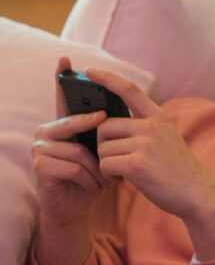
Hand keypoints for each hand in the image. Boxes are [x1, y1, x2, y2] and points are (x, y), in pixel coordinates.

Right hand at [32, 57, 110, 226]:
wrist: (82, 205)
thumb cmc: (96, 175)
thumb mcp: (107, 149)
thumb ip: (110, 129)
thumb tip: (124, 108)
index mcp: (65, 124)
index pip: (62, 97)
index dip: (62, 78)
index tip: (67, 59)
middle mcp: (46, 132)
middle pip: (72, 122)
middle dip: (94, 133)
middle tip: (107, 134)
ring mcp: (39, 149)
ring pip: (76, 150)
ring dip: (96, 168)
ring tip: (103, 178)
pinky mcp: (40, 168)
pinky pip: (71, 167)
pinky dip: (88, 179)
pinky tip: (92, 186)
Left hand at [86, 68, 214, 221]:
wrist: (198, 193)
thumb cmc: (178, 171)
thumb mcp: (167, 140)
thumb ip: (144, 128)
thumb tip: (108, 123)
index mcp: (159, 118)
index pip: (129, 90)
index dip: (108, 79)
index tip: (90, 72)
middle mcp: (152, 126)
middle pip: (105, 126)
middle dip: (104, 144)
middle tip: (118, 159)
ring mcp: (145, 144)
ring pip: (103, 148)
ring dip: (107, 162)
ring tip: (125, 171)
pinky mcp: (137, 163)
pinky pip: (105, 164)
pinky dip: (109, 175)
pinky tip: (124, 179)